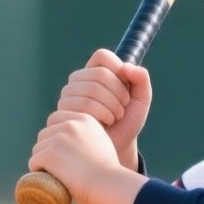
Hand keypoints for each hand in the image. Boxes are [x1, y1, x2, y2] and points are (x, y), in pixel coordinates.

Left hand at [28, 111, 121, 203]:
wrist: (109, 184)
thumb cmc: (108, 171)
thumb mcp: (101, 143)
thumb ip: (86, 136)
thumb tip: (71, 140)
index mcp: (84, 119)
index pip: (55, 119)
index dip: (54, 136)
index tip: (60, 151)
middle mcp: (70, 124)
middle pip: (44, 134)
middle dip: (47, 149)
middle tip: (57, 166)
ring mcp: (59, 138)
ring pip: (37, 149)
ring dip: (43, 162)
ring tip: (57, 174)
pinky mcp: (50, 154)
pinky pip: (34, 162)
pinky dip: (38, 172)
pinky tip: (50, 178)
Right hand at [53, 48, 151, 162]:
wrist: (115, 147)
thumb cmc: (127, 122)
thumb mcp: (141, 100)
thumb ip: (141, 79)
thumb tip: (126, 66)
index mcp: (95, 71)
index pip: (102, 56)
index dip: (118, 71)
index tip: (126, 90)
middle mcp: (78, 80)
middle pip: (99, 74)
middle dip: (119, 93)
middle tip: (122, 109)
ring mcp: (68, 94)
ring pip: (91, 89)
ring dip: (111, 106)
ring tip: (115, 117)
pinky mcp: (62, 110)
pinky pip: (83, 105)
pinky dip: (102, 115)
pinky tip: (105, 124)